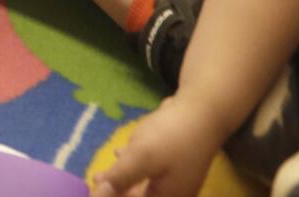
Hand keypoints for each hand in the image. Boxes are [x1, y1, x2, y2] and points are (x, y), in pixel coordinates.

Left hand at [90, 94, 230, 196]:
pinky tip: (120, 155)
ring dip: (122, 181)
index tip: (94, 191)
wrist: (204, 109)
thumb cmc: (171, 137)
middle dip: (117, 191)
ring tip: (100, 175)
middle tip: (95, 182)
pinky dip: (134, 168)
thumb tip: (100, 193)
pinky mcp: (177, 161)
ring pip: (145, 186)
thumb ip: (119, 179)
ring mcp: (179, 178)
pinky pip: (152, 172)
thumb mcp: (140, 158)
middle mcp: (176, 193)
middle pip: (141, 196)